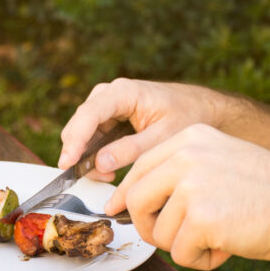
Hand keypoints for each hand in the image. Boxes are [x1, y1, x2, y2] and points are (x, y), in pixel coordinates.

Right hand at [58, 79, 230, 179]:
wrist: (201, 108)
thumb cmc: (187, 116)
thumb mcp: (164, 136)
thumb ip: (131, 149)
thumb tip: (99, 164)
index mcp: (123, 92)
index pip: (89, 114)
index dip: (75, 140)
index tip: (68, 163)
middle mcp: (108, 94)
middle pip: (79, 124)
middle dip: (81, 153)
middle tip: (99, 178)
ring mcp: (105, 105)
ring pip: (81, 133)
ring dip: (87, 157)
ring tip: (108, 176)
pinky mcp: (107, 117)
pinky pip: (91, 137)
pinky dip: (94, 155)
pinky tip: (108, 169)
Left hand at [104, 124, 269, 269]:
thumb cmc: (269, 192)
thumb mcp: (219, 162)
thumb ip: (177, 173)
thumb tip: (125, 200)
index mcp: (190, 139)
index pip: (139, 168)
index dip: (125, 194)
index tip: (117, 210)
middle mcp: (186, 156)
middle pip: (135, 199)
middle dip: (147, 226)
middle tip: (171, 238)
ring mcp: (193, 185)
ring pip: (157, 231)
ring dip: (182, 246)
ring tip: (216, 238)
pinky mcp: (204, 218)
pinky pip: (180, 253)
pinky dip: (200, 260)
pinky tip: (226, 248)